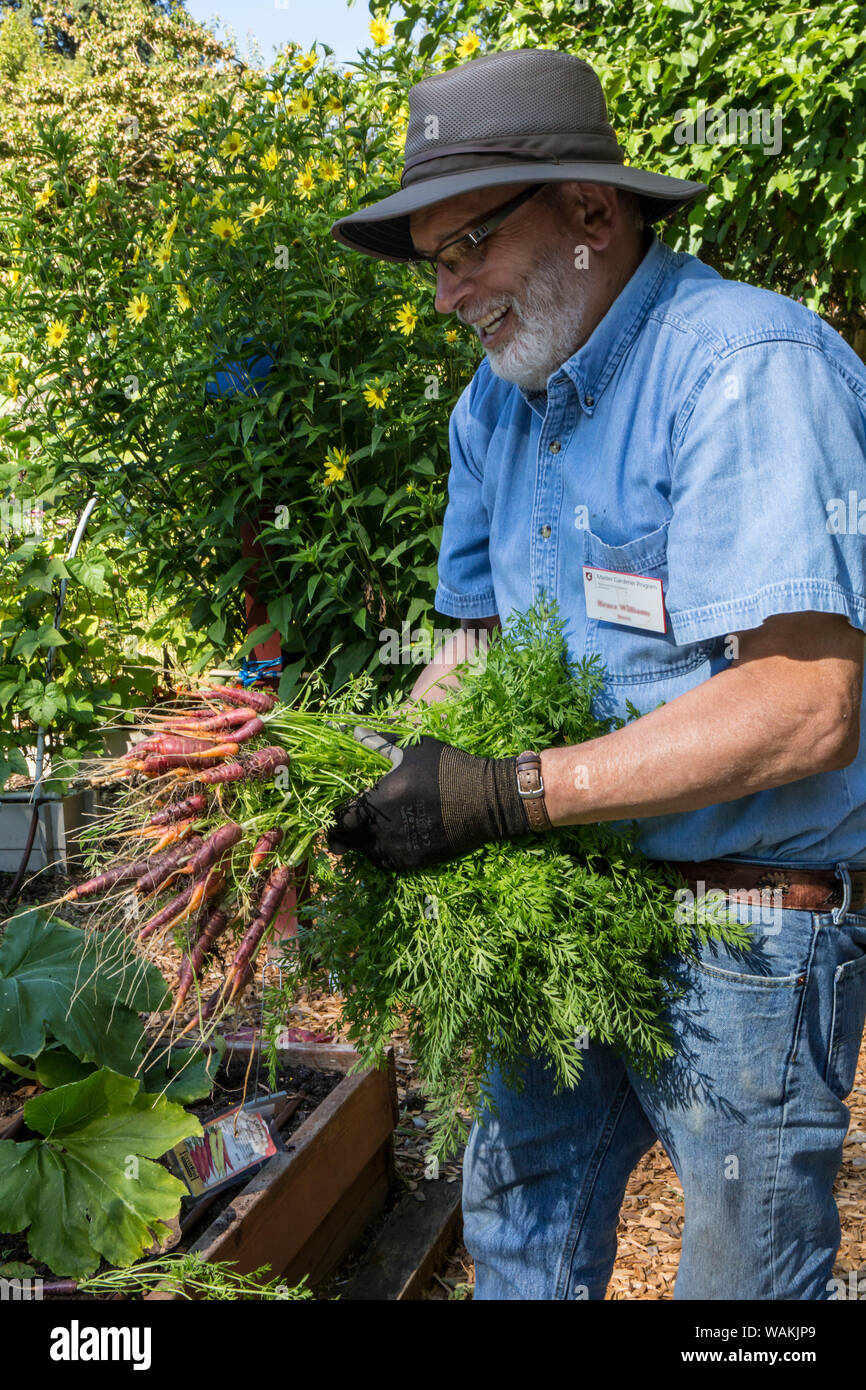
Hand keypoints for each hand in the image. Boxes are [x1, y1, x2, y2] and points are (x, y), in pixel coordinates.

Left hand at [327, 729, 533, 871]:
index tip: (339, 806)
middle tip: (342, 824)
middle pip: (346, 839)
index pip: (340, 815)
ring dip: (358, 843)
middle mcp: (386, 827)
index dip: (335, 813)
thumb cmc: (449, 768)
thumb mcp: (416, 748)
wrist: (488, 801)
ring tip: (363, 831)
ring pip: (363, 853)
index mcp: (382, 797)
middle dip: (340, 832)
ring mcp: (400, 847)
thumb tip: (352, 732)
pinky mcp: (414, 860)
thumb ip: (380, 742)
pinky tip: (382, 841)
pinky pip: (383, 863)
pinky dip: (377, 854)